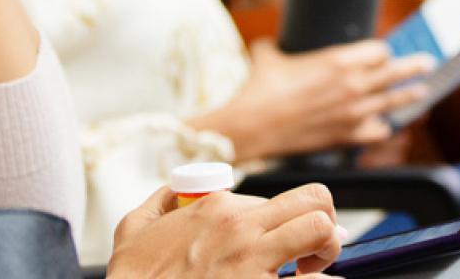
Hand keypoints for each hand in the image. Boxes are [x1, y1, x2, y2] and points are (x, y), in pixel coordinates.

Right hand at [107, 184, 344, 278]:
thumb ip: (160, 201)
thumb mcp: (134, 228)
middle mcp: (241, 229)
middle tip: (312, 250)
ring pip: (322, 230)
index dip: (282, 222)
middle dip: (324, 222)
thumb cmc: (132, 278)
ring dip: (327, 251)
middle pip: (314, 201)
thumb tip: (176, 189)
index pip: (274, 199)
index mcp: (215, 208)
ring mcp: (254, 262)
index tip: (282, 242)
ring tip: (312, 270)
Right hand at [191, 39, 435, 161]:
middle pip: (395, 72)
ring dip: (409, 95)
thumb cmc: (261, 87)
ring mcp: (352, 112)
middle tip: (428, 63)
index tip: (382, 53)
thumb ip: (278, 47)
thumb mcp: (270, 54)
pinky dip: (383, 127)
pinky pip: (377, 131)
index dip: (381, 52)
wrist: (254, 125)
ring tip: (422, 91)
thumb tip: (269, 45)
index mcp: (338, 59)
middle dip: (413, 66)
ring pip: (392, 101)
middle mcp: (352, 84)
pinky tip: (386, 125)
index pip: (378, 51)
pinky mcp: (346, 136)